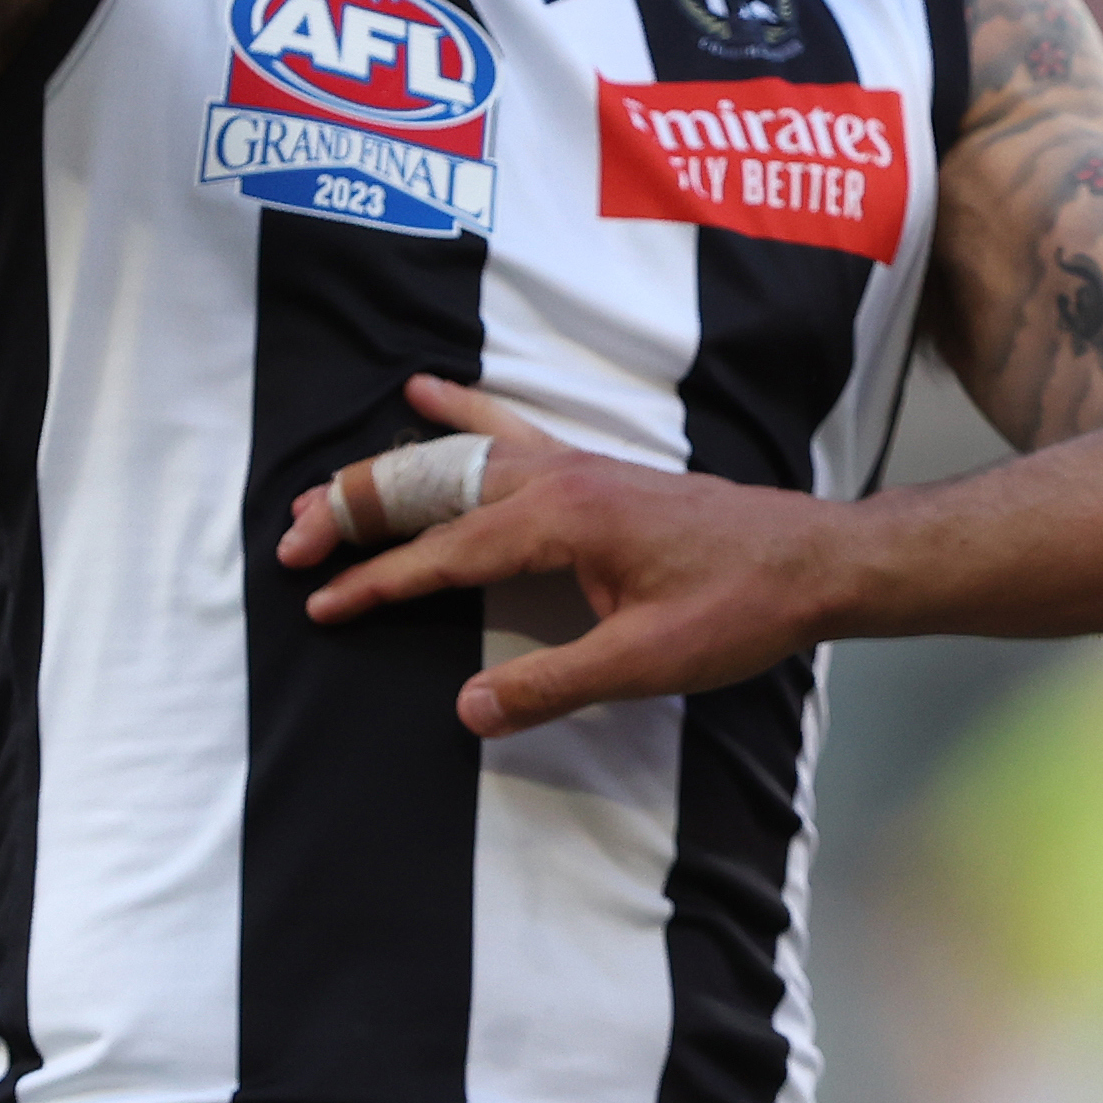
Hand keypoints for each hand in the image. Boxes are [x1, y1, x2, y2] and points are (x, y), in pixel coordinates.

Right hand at [283, 378, 850, 733]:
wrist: (814, 560)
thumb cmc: (739, 609)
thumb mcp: (645, 663)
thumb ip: (552, 686)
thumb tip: (466, 711)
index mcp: (560, 520)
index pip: (443, 554)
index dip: (375, 583)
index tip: (318, 607)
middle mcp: (559, 479)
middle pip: (431, 488)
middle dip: (355, 512)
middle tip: (288, 543)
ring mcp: (577, 466)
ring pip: (457, 460)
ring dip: (389, 475)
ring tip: (326, 490)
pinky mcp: (595, 471)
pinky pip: (507, 434)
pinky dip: (459, 416)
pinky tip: (426, 391)